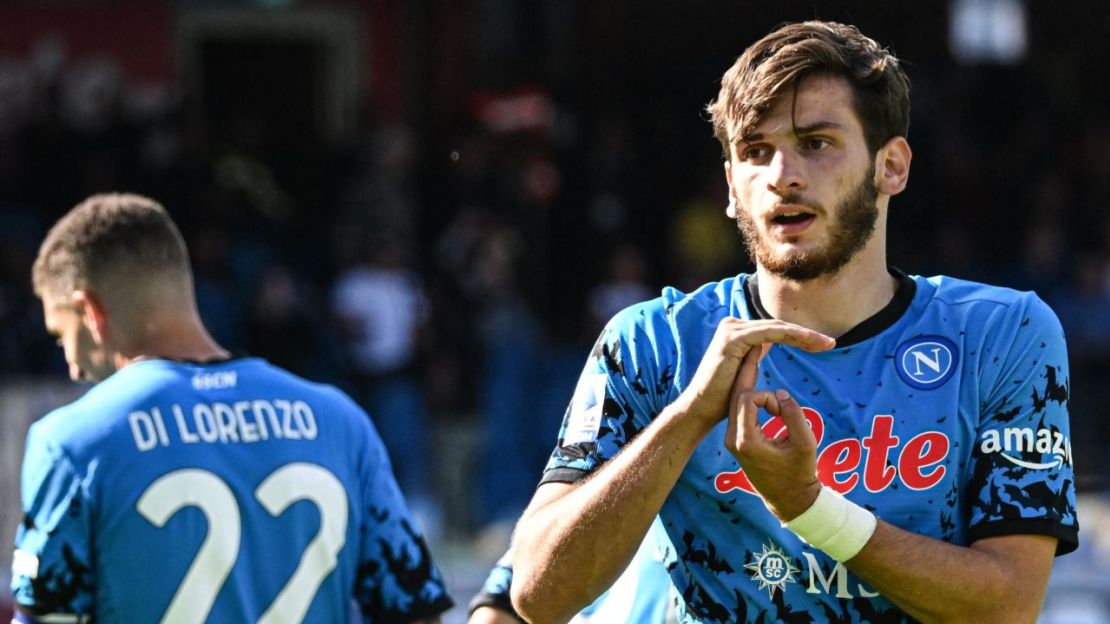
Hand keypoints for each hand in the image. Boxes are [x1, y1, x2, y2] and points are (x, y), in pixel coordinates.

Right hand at [678, 318, 833, 431]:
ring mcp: (731, 329)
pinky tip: (808, 341)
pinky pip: (768, 333)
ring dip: (804, 334)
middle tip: (831, 342)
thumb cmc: (723, 398)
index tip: (823, 345)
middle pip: (778, 326)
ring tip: (826, 343)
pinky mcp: (733, 338)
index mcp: (737, 332)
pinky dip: (791, 335)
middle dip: (806, 335)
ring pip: (776, 328)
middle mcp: (733, 326)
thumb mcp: (745, 371)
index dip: (800, 337)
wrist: (702, 409)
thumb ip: (754, 355)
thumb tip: (766, 344)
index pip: (775, 330)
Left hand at [724, 346, 821, 521]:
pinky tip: (759, 381)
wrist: (789, 499)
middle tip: (759, 345)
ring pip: (737, 400)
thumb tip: (779, 393)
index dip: (767, 396)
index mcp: (746, 440)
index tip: (783, 409)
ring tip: (758, 355)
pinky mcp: (738, 439)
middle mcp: (733, 438)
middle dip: (750, 373)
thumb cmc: (800, 473)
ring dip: (751, 382)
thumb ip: (794, 415)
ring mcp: (733, 439)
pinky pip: (740, 409)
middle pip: (736, 394)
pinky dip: (752, 395)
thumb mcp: (805, 444)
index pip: (747, 398)